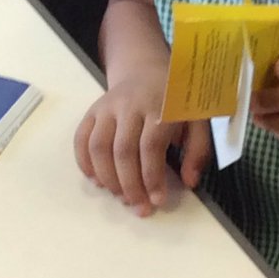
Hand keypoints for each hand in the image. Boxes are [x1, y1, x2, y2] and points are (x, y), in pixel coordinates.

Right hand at [74, 77, 210, 214]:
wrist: (145, 70)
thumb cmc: (174, 101)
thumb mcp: (197, 119)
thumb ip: (197, 150)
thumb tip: (189, 182)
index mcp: (160, 106)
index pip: (151, 146)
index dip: (152, 177)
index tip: (157, 201)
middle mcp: (130, 105)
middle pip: (123, 150)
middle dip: (129, 185)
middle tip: (138, 208)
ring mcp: (107, 107)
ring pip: (99, 147)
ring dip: (107, 178)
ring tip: (120, 197)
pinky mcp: (92, 111)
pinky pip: (81, 139)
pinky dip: (84, 163)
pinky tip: (97, 181)